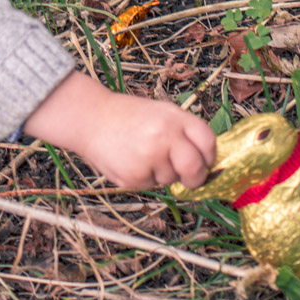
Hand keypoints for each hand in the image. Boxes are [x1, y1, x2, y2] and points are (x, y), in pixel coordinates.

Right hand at [23, 72, 215, 189]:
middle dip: (195, 177)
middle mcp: (165, 135)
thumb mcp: (160, 113)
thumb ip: (182, 133)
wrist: (90, 118)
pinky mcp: (135, 176)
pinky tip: (129, 160)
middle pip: (195, 168)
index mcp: (174, 117)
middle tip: (189, 177)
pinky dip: (143, 178)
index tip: (204, 161)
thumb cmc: (128, 116)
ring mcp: (150, 156)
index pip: (207, 142)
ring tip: (140, 153)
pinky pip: (150, 185)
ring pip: (170, 179)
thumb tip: (205, 161)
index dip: (209, 156)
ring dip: (161, 173)